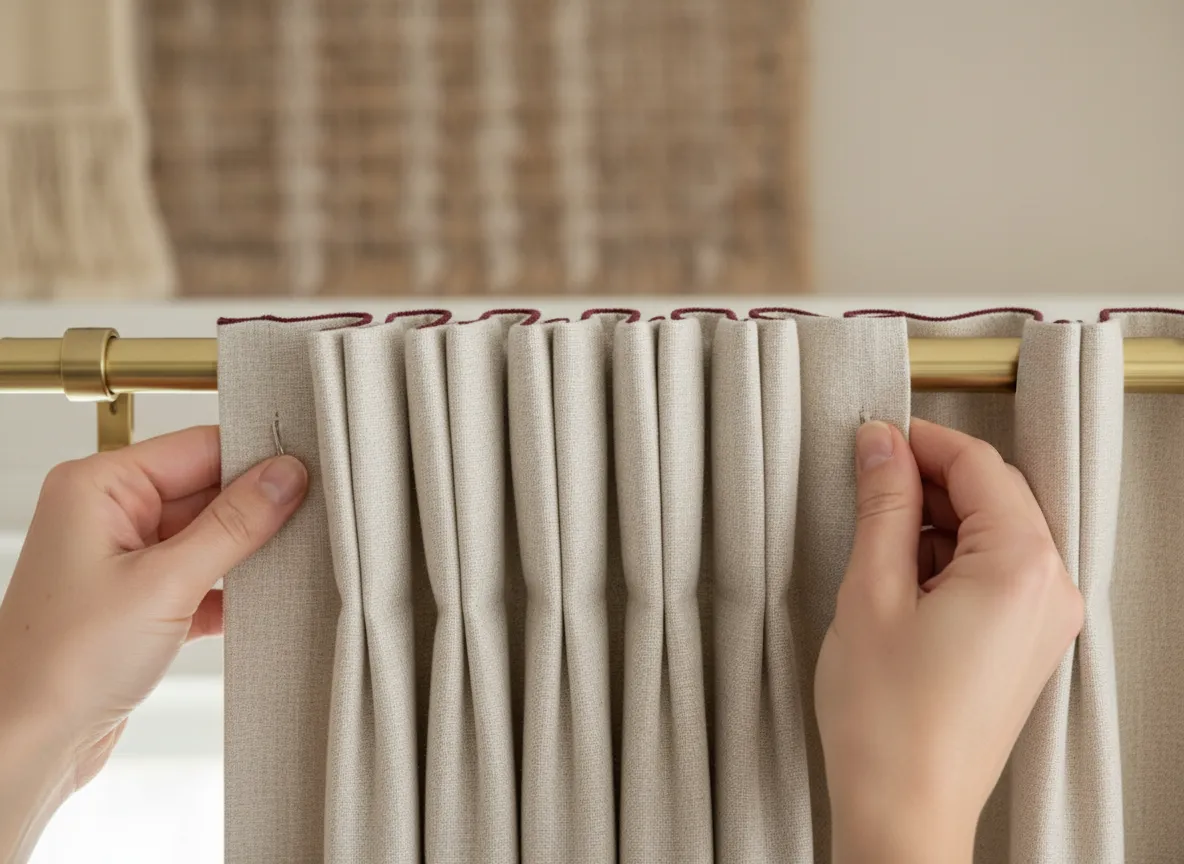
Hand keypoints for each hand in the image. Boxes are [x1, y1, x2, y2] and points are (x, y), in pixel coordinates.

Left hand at [0, 427, 307, 860]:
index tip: (307, 474)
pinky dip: (232, 590)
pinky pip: (202, 575)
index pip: (198, 447)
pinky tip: (260, 604)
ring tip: (288, 563)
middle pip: (208, 489)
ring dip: (248, 552)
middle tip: (310, 521)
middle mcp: (108, 514)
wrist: (31, 746)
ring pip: (209, 535)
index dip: (255, 459)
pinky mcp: (141, 599)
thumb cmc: (64, 665)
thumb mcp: (166, 583)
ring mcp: (125, 558)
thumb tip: (285, 476)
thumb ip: (234, 524)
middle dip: (257, 509)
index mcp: (99, 487)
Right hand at [816, 418, 1083, 863]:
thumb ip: (882, 504)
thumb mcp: (870, 590)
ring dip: (936, 522)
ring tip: (875, 544)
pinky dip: (950, 560)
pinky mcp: (1027, 645)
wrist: (903, 810)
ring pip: (993, 534)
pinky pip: (996, 574)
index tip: (876, 437)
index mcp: (1020, 568)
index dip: (921, 441)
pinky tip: (900, 579)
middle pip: (994, 496)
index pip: (980, 466)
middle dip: (929, 481)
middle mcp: (1050, 591)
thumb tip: (881, 444)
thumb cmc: (887, 721)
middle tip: (867, 483)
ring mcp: (1045, 622)